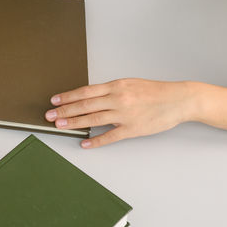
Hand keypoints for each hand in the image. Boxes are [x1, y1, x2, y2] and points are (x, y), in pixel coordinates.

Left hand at [47, 78, 191, 147]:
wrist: (177, 100)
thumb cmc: (154, 91)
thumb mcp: (129, 84)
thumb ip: (111, 90)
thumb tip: (91, 97)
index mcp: (116, 86)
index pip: (85, 91)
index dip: (68, 96)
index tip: (55, 100)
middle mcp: (117, 99)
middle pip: (85, 105)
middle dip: (65, 110)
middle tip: (50, 115)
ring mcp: (124, 115)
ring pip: (93, 119)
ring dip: (74, 123)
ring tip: (60, 126)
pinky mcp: (132, 129)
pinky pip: (110, 136)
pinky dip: (96, 140)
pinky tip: (85, 143)